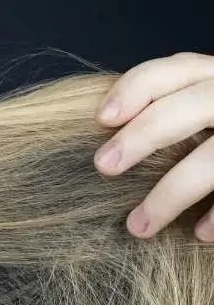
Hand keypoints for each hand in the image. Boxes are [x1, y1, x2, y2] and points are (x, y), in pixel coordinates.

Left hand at [93, 52, 213, 240]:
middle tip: (103, 167)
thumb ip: (173, 107)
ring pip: (212, 159)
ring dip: (170, 195)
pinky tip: (200, 235)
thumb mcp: (203, 104)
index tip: (102, 119)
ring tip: (137, 227)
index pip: (172, 70)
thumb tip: (109, 131)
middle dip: (142, 137)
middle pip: (189, 107)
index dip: (133, 90)